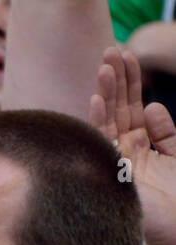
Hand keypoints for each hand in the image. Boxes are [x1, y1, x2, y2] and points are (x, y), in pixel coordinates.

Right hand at [90, 47, 175, 244]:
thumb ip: (167, 132)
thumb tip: (151, 107)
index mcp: (141, 147)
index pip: (131, 108)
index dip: (131, 82)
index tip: (127, 56)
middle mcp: (124, 153)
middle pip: (117, 109)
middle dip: (116, 80)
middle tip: (111, 52)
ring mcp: (114, 163)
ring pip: (106, 121)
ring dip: (105, 92)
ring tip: (106, 65)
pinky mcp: (110, 174)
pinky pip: (100, 142)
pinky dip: (97, 119)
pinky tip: (96, 98)